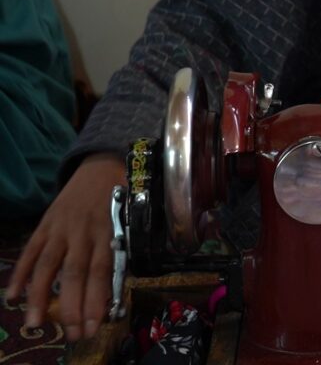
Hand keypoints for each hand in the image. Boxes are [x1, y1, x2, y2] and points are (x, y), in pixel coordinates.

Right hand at [5, 153, 123, 340]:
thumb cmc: (121, 201)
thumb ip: (119, 256)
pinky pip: (30, 252)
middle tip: (72, 334)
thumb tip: (112, 297)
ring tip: (35, 324)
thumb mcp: (129, 225)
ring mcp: (60, 228)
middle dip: (72, 306)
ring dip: (39, 296)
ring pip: (48, 265)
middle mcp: (83, 232)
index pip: (101, 273)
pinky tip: (11, 297)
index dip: (97, 301)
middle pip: (75, 274)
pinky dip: (20, 274)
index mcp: (109, 233)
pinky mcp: (44, 225)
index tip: (95, 326)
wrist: (103, 165)